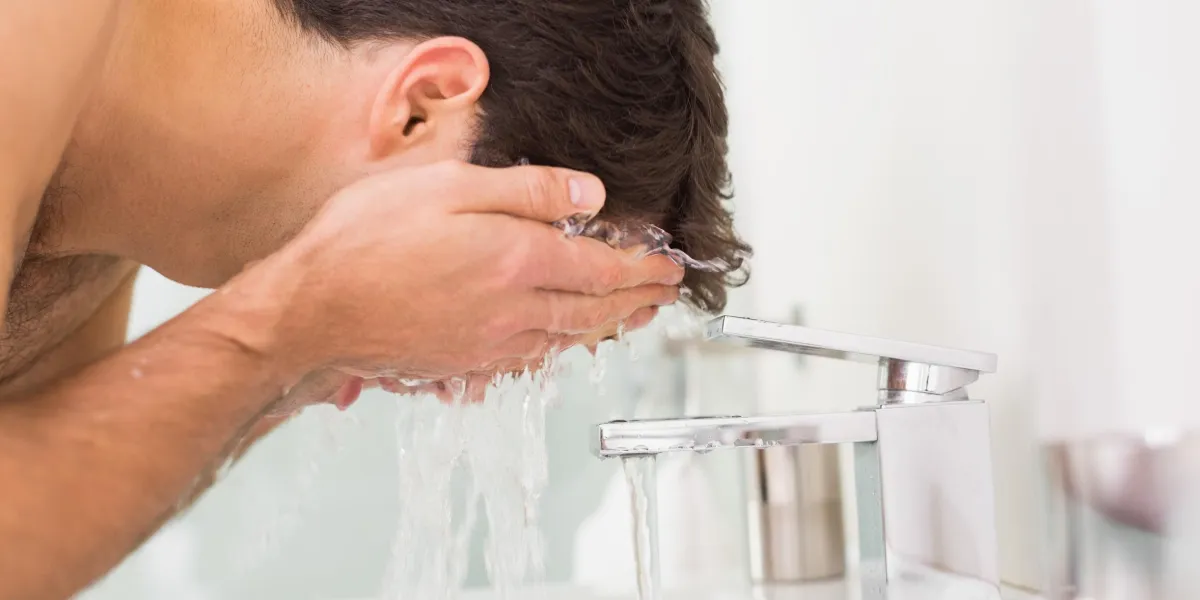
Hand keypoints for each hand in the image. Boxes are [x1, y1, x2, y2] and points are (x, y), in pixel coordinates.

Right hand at [226, 160, 682, 386]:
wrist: (310, 312)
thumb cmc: (366, 240)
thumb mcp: (448, 187)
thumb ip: (527, 190)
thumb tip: (590, 195)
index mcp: (518, 261)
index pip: (602, 267)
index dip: (642, 266)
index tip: (668, 264)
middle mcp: (515, 311)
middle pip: (594, 310)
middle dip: (636, 300)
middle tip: (663, 293)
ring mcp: (490, 345)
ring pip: (567, 339)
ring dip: (608, 328)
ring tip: (630, 318)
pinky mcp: (464, 365)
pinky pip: (531, 359)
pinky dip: (560, 349)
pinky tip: (561, 344)